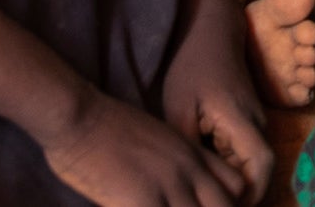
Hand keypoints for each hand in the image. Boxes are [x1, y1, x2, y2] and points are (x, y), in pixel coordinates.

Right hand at [41, 92, 246, 206]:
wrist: (79, 116)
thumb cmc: (106, 127)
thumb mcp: (156, 137)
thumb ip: (173, 162)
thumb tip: (175, 190)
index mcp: (191, 152)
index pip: (236, 185)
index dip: (227, 204)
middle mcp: (188, 169)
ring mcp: (168, 185)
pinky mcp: (143, 201)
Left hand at [161, 41, 271, 203]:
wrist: (211, 32)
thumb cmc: (192, 68)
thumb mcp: (179, 108)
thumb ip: (188, 146)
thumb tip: (192, 180)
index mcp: (240, 120)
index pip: (261, 167)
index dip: (251, 195)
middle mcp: (257, 122)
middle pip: (260, 172)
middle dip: (242, 195)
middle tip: (213, 204)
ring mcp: (256, 119)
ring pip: (253, 163)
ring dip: (236, 181)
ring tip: (208, 192)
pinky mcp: (249, 118)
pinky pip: (246, 151)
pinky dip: (232, 167)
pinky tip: (208, 170)